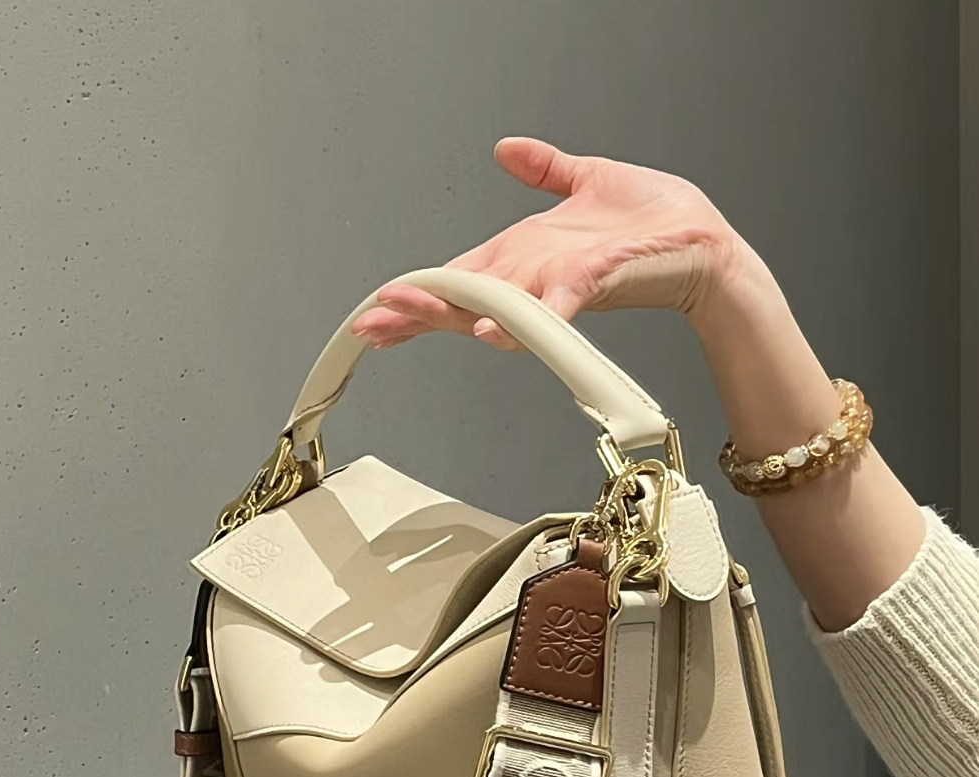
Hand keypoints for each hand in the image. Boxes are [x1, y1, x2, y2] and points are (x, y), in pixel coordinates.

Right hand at [351, 137, 745, 350]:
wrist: (702, 244)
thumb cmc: (654, 222)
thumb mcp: (587, 180)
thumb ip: (543, 169)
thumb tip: (507, 149)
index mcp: (524, 256)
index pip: (458, 277)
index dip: (418, 292)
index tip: (378, 306)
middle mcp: (532, 278)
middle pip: (460, 300)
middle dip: (413, 312)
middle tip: (372, 324)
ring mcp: (556, 287)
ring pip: (490, 308)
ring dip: (448, 314)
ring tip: (409, 315)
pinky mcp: (588, 286)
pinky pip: (548, 310)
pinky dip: (519, 322)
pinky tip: (490, 329)